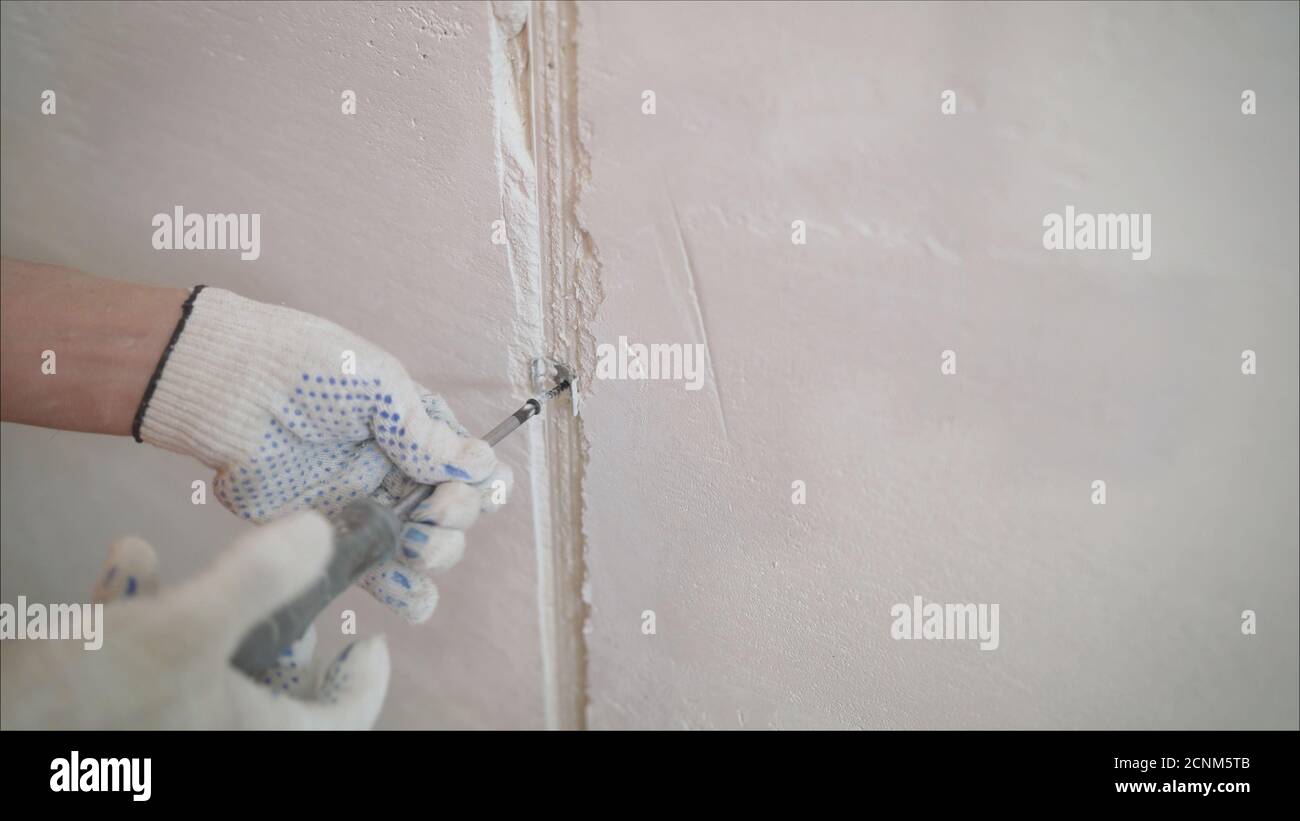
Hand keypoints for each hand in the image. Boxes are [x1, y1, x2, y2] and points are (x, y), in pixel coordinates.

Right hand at [0, 512, 388, 729]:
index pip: (341, 722)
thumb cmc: (87, 694)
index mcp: (251, 736)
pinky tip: (126, 562)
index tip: (370, 641)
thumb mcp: (184, 626)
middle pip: (278, 692)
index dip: (365, 683)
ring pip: (211, 670)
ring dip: (203, 609)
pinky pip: (148, 662)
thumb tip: (321, 534)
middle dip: (278, 635)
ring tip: (187, 572)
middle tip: (281, 598)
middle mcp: (213, 735)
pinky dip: (143, 612)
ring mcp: (161, 724)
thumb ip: (259, 579)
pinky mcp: (114, 711)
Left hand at [135, 287, 511, 620]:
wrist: (229, 390)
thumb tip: (483, 465)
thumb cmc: (304, 368)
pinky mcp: (329, 538)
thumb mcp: (378, 385)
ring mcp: (366, 508)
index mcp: (418, 430)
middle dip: (454, 522)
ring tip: (413, 549)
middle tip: (429, 516)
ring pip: (425, 552)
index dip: (481, 485)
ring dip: (436, 559)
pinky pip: (376, 576)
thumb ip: (425, 434)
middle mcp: (399, 472)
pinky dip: (401, 593)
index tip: (459, 487)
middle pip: (456, 515)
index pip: (473, 467)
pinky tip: (405, 593)